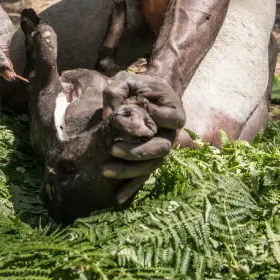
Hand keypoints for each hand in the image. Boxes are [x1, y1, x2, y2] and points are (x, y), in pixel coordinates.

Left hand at [100, 72, 186, 206]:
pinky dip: (131, 187)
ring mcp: (161, 150)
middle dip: (137, 151)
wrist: (144, 97)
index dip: (158, 117)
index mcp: (174, 112)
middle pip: (161, 148)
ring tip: (106, 170)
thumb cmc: (138, 86)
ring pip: (151, 165)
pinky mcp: (149, 161)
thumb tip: (109, 114)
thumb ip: (117, 89)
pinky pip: (142, 177)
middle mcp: (171, 135)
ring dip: (129, 170)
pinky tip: (117, 199)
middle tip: (113, 149)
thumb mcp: (127, 80)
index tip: (138, 111)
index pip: (173, 119)